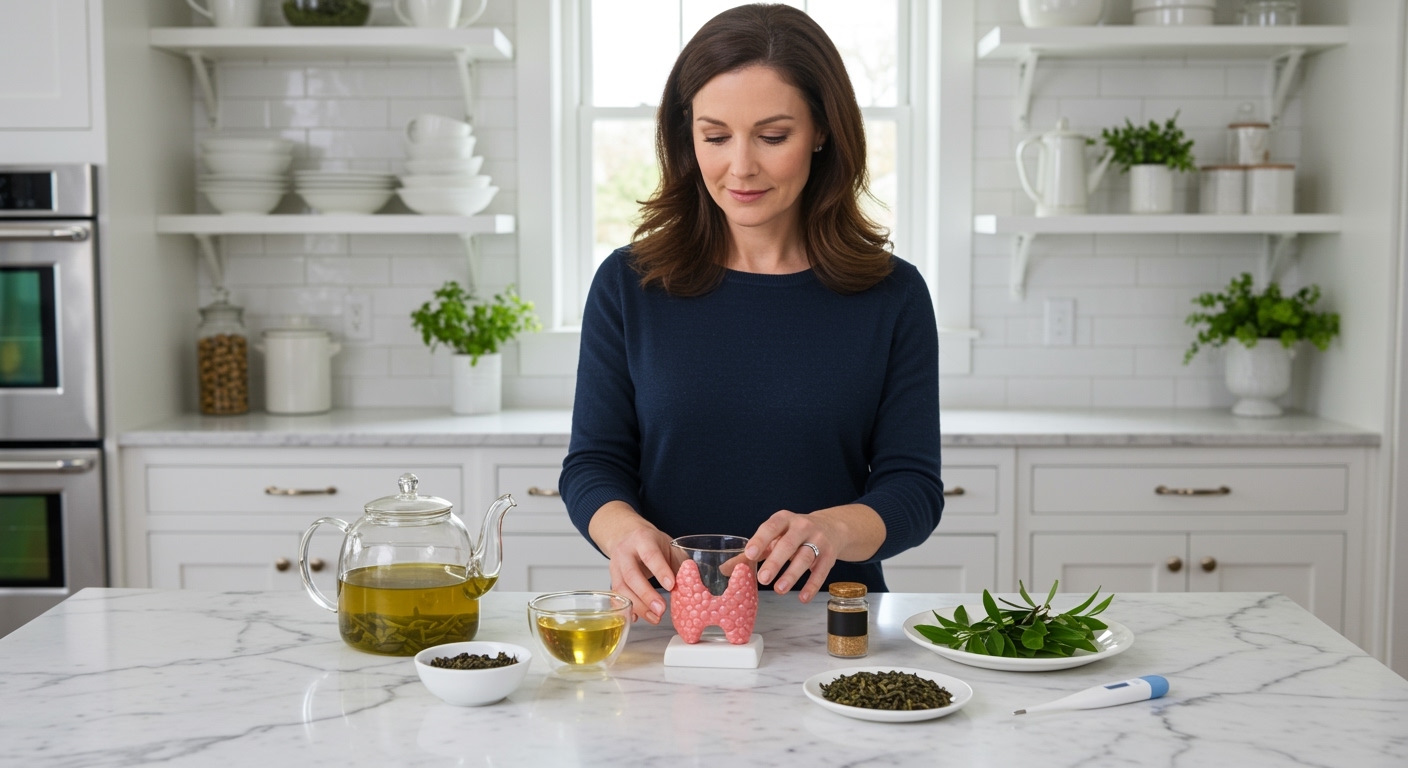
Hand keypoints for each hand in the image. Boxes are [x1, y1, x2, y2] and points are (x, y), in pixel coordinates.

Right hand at [588, 501, 675, 623]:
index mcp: (642, 539)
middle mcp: (625, 552)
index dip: (660, 571)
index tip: (671, 586)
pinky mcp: (612, 579)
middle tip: (661, 609)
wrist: (628, 536)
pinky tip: (638, 618)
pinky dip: (626, 609)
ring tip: (655, 617)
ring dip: (639, 606)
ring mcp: (615, 566)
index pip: (650, 555)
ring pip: (622, 588)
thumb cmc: (652, 543)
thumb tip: (693, 587)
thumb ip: (680, 564)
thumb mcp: (669, 546)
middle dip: (646, 595)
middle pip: (632, 575)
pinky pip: (616, 597)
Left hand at [743, 504, 886, 602]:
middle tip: (762, 579)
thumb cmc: (793, 534)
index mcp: (783, 519)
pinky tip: (802, 597)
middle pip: (789, 544)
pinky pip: (821, 571)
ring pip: (805, 557)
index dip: (760, 540)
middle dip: (776, 562)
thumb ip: (751, 553)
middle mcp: (802, 526)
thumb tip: (725, 570)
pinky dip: (812, 585)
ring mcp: (818, 539)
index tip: (749, 554)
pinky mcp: (830, 555)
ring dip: (792, 574)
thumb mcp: (773, 538)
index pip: (770, 527)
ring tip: (779, 589)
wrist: (831, 527)